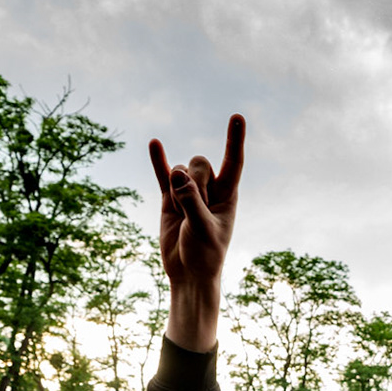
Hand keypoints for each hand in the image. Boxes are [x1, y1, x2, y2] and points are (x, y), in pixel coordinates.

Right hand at [150, 114, 245, 291]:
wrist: (189, 274)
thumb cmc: (204, 255)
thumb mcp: (202, 229)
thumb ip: (191, 201)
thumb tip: (177, 172)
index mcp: (228, 196)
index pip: (233, 161)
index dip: (234, 140)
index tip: (237, 116)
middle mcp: (210, 189)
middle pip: (199, 164)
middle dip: (193, 182)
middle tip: (194, 209)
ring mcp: (188, 192)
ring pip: (179, 171)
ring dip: (176, 193)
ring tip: (182, 217)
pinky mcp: (169, 199)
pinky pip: (162, 174)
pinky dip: (158, 160)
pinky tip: (154, 143)